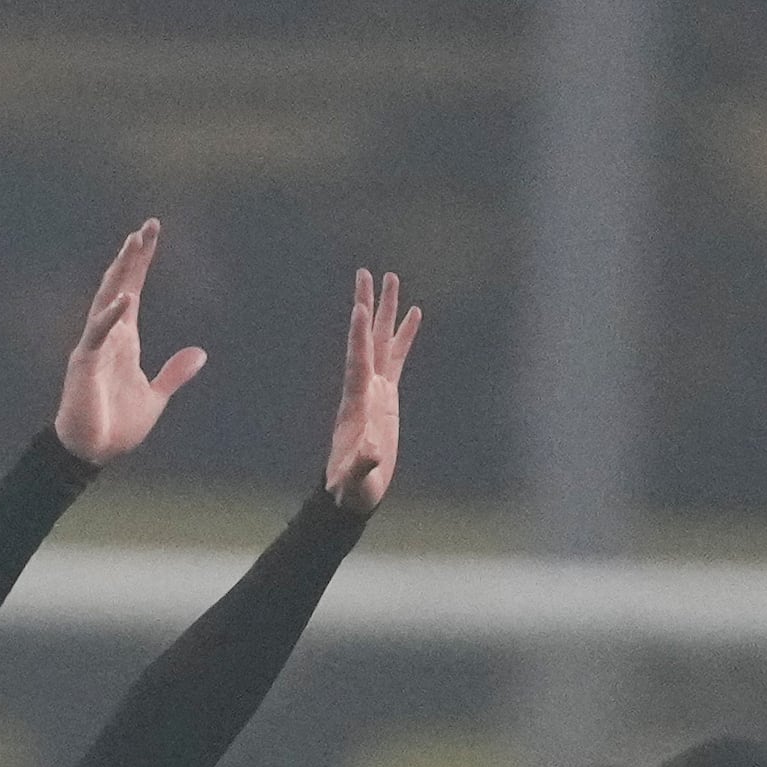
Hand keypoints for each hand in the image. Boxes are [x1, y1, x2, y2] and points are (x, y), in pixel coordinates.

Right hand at [53, 223, 207, 466]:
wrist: (90, 453)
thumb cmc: (116, 427)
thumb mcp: (155, 398)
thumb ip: (174, 374)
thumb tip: (200, 354)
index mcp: (125, 339)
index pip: (134, 290)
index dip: (142, 262)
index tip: (151, 233)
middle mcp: (109, 335)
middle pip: (121, 285)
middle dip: (133, 256)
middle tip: (147, 227)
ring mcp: (95, 346)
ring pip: (107, 299)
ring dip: (120, 272)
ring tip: (132, 244)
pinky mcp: (85, 363)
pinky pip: (98, 334)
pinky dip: (111, 316)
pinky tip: (126, 298)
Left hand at [323, 267, 421, 512]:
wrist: (352, 493)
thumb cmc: (351, 490)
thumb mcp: (354, 482)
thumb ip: (361, 466)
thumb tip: (372, 449)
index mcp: (355, 403)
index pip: (357, 361)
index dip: (358, 336)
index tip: (359, 306)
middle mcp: (362, 388)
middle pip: (366, 339)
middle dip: (368, 306)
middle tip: (367, 272)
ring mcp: (374, 389)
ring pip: (382, 342)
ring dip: (386, 312)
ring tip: (392, 279)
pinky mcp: (386, 396)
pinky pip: (397, 358)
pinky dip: (405, 337)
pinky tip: (415, 314)